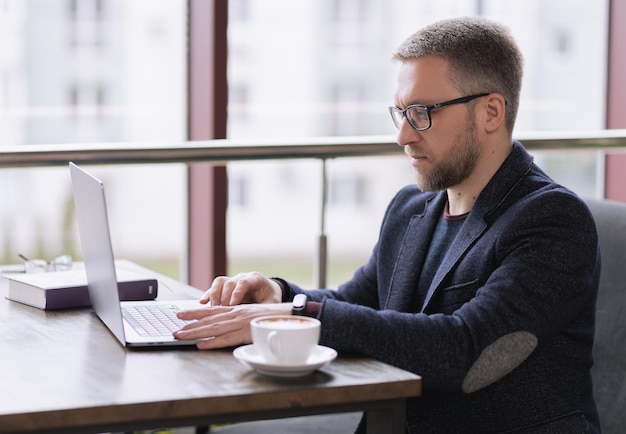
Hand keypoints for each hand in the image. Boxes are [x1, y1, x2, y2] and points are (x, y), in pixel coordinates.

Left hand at [173, 303, 290, 349]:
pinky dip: (213, 342)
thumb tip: (223, 327)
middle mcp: (236, 314)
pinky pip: (226, 339)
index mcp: (236, 309)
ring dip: (195, 332)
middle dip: (189, 324)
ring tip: (181, 336)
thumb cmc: (271, 317)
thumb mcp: (251, 314)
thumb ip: (238, 319)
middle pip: (208, 319)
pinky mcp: (246, 333)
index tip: (180, 313)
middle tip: (174, 329)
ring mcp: (240, 323)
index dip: (195, 312)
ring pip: (213, 328)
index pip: (211, 310)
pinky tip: (201, 345)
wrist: (289, 315)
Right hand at [199, 272, 282, 305]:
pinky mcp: (225, 288)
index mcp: (255, 279)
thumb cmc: (270, 297)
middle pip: (229, 282)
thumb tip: (259, 319)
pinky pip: (214, 288)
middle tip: (222, 309)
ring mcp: (232, 281)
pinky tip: (202, 302)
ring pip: (219, 283)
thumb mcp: (272, 303)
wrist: (267, 290)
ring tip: (212, 308)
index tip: (233, 304)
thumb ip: (265, 309)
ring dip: (214, 295)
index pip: (244, 282)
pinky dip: (208, 295)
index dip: (237, 293)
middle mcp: (242, 277)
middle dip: (224, 296)